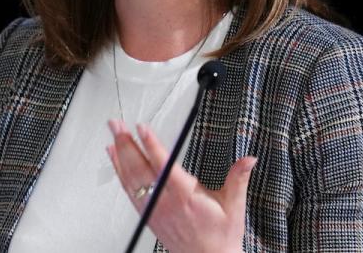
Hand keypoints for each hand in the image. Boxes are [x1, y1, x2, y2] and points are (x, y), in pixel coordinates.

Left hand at [106, 119, 255, 252]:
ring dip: (120, 155)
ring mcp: (154, 209)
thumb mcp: (233, 206)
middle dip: (128, 144)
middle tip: (118, 125)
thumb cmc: (219, 237)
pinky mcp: (148, 215)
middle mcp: (165, 203)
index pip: (164, 166)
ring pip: (131, 179)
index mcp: (186, 196)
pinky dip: (120, 172)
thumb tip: (248, 160)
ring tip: (114, 135)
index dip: (151, 145)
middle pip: (141, 169)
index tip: (142, 128)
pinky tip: (115, 158)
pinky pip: (129, 191)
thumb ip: (238, 178)